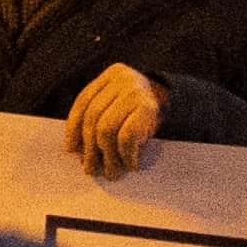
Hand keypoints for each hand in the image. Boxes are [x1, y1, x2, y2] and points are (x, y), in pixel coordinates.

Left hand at [69, 63, 165, 178]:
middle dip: (89, 147)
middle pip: (93, 117)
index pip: (84, 101)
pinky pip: (126, 136)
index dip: (73, 127)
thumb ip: (96, 118)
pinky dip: (125, 155)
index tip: (71, 149)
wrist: (174, 108)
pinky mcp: (148, 108)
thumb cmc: (138, 112)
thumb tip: (75, 150)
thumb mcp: (117, 106)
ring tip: (110, 172)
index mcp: (110, 75)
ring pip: (106, 129)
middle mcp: (123, 79)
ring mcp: (136, 91)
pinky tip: (130, 165)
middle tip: (90, 168)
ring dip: (107, 156)